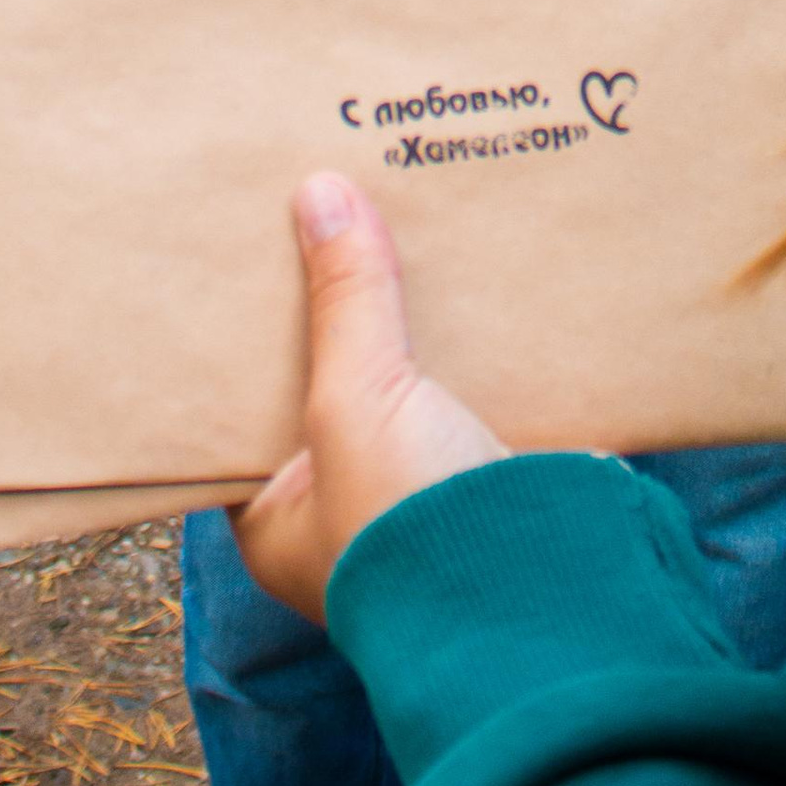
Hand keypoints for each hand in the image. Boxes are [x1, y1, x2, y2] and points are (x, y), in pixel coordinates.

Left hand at [231, 174, 504, 629]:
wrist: (546, 592)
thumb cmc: (414, 531)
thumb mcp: (355, 403)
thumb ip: (343, 302)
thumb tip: (319, 193)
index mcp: (278, 518)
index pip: (239, 411)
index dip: (244, 336)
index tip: (247, 255)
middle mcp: (341, 506)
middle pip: (325, 381)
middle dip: (333, 309)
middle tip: (325, 209)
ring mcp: (418, 487)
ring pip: (401, 378)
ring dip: (406, 316)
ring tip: (392, 214)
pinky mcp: (486, 464)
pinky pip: (467, 382)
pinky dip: (469, 336)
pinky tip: (470, 267)